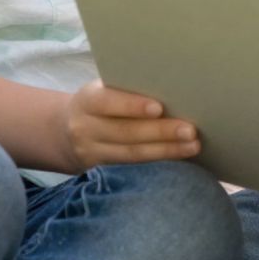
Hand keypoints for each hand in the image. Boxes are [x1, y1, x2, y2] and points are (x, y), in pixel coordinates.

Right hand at [62, 81, 202, 167]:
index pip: (108, 102)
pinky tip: (179, 159)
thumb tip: (172, 87)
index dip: (133, 106)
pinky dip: (158, 163)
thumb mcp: (102, 91)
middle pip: (125, 132)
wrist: (65, 133)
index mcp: (87, 100)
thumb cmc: (99, 104)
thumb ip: (126, 90)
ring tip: (193, 146)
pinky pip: (132, 169)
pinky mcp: (100, 172)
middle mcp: (85, 128)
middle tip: (190, 130)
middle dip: (160, 132)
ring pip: (132, 154)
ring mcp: (91, 153)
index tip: (159, 108)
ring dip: (166, 151)